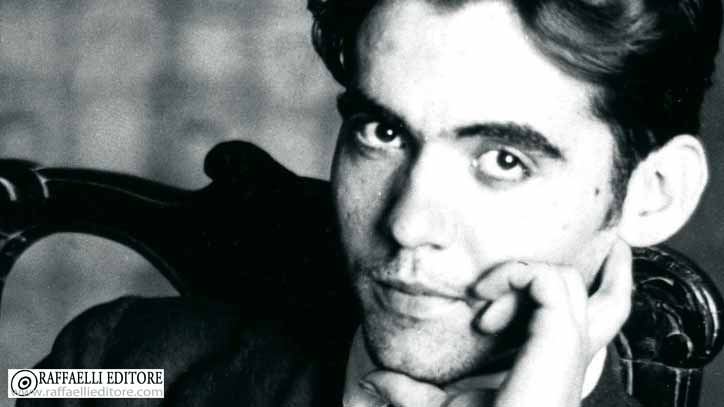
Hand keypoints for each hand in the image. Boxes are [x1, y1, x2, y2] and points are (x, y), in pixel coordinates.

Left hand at [360, 240, 632, 406]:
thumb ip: (409, 392)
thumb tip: (371, 383)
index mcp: (549, 370)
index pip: (582, 326)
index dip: (553, 298)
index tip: (483, 301)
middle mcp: (567, 359)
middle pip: (609, 305)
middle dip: (609, 271)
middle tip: (610, 245)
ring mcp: (566, 351)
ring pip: (567, 281)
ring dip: (522, 273)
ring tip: (481, 295)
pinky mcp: (560, 345)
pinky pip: (548, 282)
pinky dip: (515, 277)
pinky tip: (481, 307)